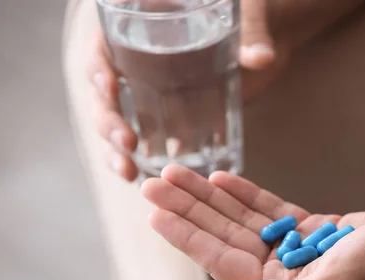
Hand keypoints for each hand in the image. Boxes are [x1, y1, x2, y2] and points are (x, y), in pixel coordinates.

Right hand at [87, 0, 364, 180]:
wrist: (266, 38)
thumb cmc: (253, 15)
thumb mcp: (252, 16)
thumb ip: (253, 33)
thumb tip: (262, 57)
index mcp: (143, 27)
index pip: (104, 47)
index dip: (99, 66)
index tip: (109, 86)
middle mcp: (138, 63)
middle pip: (105, 93)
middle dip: (109, 120)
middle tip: (127, 142)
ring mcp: (153, 94)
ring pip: (119, 122)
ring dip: (116, 148)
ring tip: (128, 172)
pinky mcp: (172, 117)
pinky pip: (148, 139)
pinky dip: (141, 159)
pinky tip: (141, 177)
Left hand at [142, 165, 364, 279]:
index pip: (225, 262)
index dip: (188, 237)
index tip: (156, 212)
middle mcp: (288, 276)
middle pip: (227, 237)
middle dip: (191, 210)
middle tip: (156, 181)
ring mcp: (301, 252)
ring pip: (244, 221)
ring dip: (213, 198)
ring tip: (181, 173)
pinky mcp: (316, 231)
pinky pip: (272, 212)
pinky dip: (248, 196)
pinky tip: (224, 180)